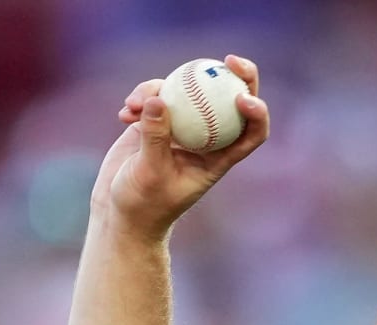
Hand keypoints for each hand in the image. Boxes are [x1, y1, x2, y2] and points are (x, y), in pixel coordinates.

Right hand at [89, 55, 269, 241]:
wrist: (120, 212)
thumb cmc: (142, 205)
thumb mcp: (149, 173)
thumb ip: (155, 138)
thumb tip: (159, 99)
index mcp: (218, 160)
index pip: (251, 134)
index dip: (257, 113)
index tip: (243, 97)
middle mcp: (206, 140)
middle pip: (229, 102)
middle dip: (235, 77)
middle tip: (227, 60)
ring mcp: (182, 129)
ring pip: (187, 93)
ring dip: (162, 89)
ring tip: (134, 104)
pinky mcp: (157, 122)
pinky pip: (156, 97)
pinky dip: (141, 98)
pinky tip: (124, 112)